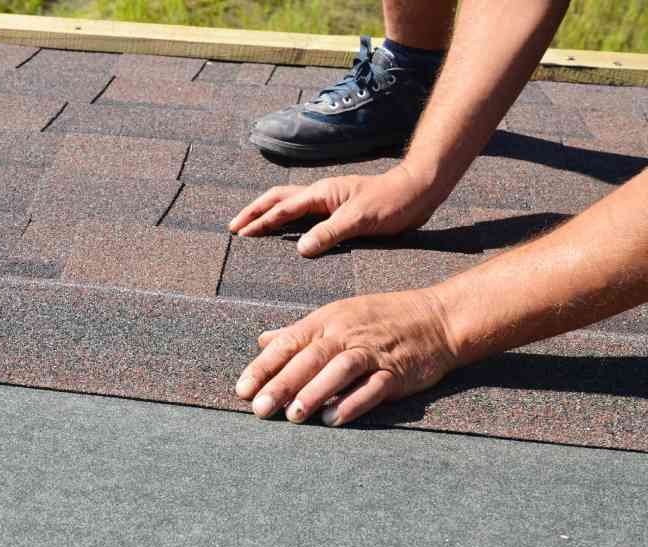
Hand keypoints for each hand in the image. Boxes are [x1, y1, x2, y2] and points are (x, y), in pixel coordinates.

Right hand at [228, 165, 442, 256]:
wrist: (419, 191)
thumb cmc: (393, 202)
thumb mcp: (360, 219)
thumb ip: (329, 233)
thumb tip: (300, 248)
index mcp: (322, 194)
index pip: (282, 208)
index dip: (260, 221)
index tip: (241, 233)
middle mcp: (321, 194)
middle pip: (277, 199)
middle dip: (254, 212)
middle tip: (235, 227)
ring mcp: (329, 201)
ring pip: (289, 204)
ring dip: (268, 213)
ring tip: (251, 226)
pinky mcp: (338, 209)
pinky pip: (303, 213)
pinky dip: (286, 219)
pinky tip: (285, 230)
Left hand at [235, 289, 457, 425]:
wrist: (438, 319)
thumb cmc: (380, 318)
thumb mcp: (336, 315)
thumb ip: (299, 332)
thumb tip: (262, 340)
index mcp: (327, 320)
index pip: (288, 342)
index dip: (263, 366)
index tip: (242, 389)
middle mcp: (346, 334)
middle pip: (309, 358)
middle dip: (282, 384)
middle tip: (260, 408)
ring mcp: (372, 352)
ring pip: (339, 370)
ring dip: (315, 393)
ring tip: (293, 416)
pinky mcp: (396, 372)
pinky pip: (372, 387)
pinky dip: (353, 402)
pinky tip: (333, 419)